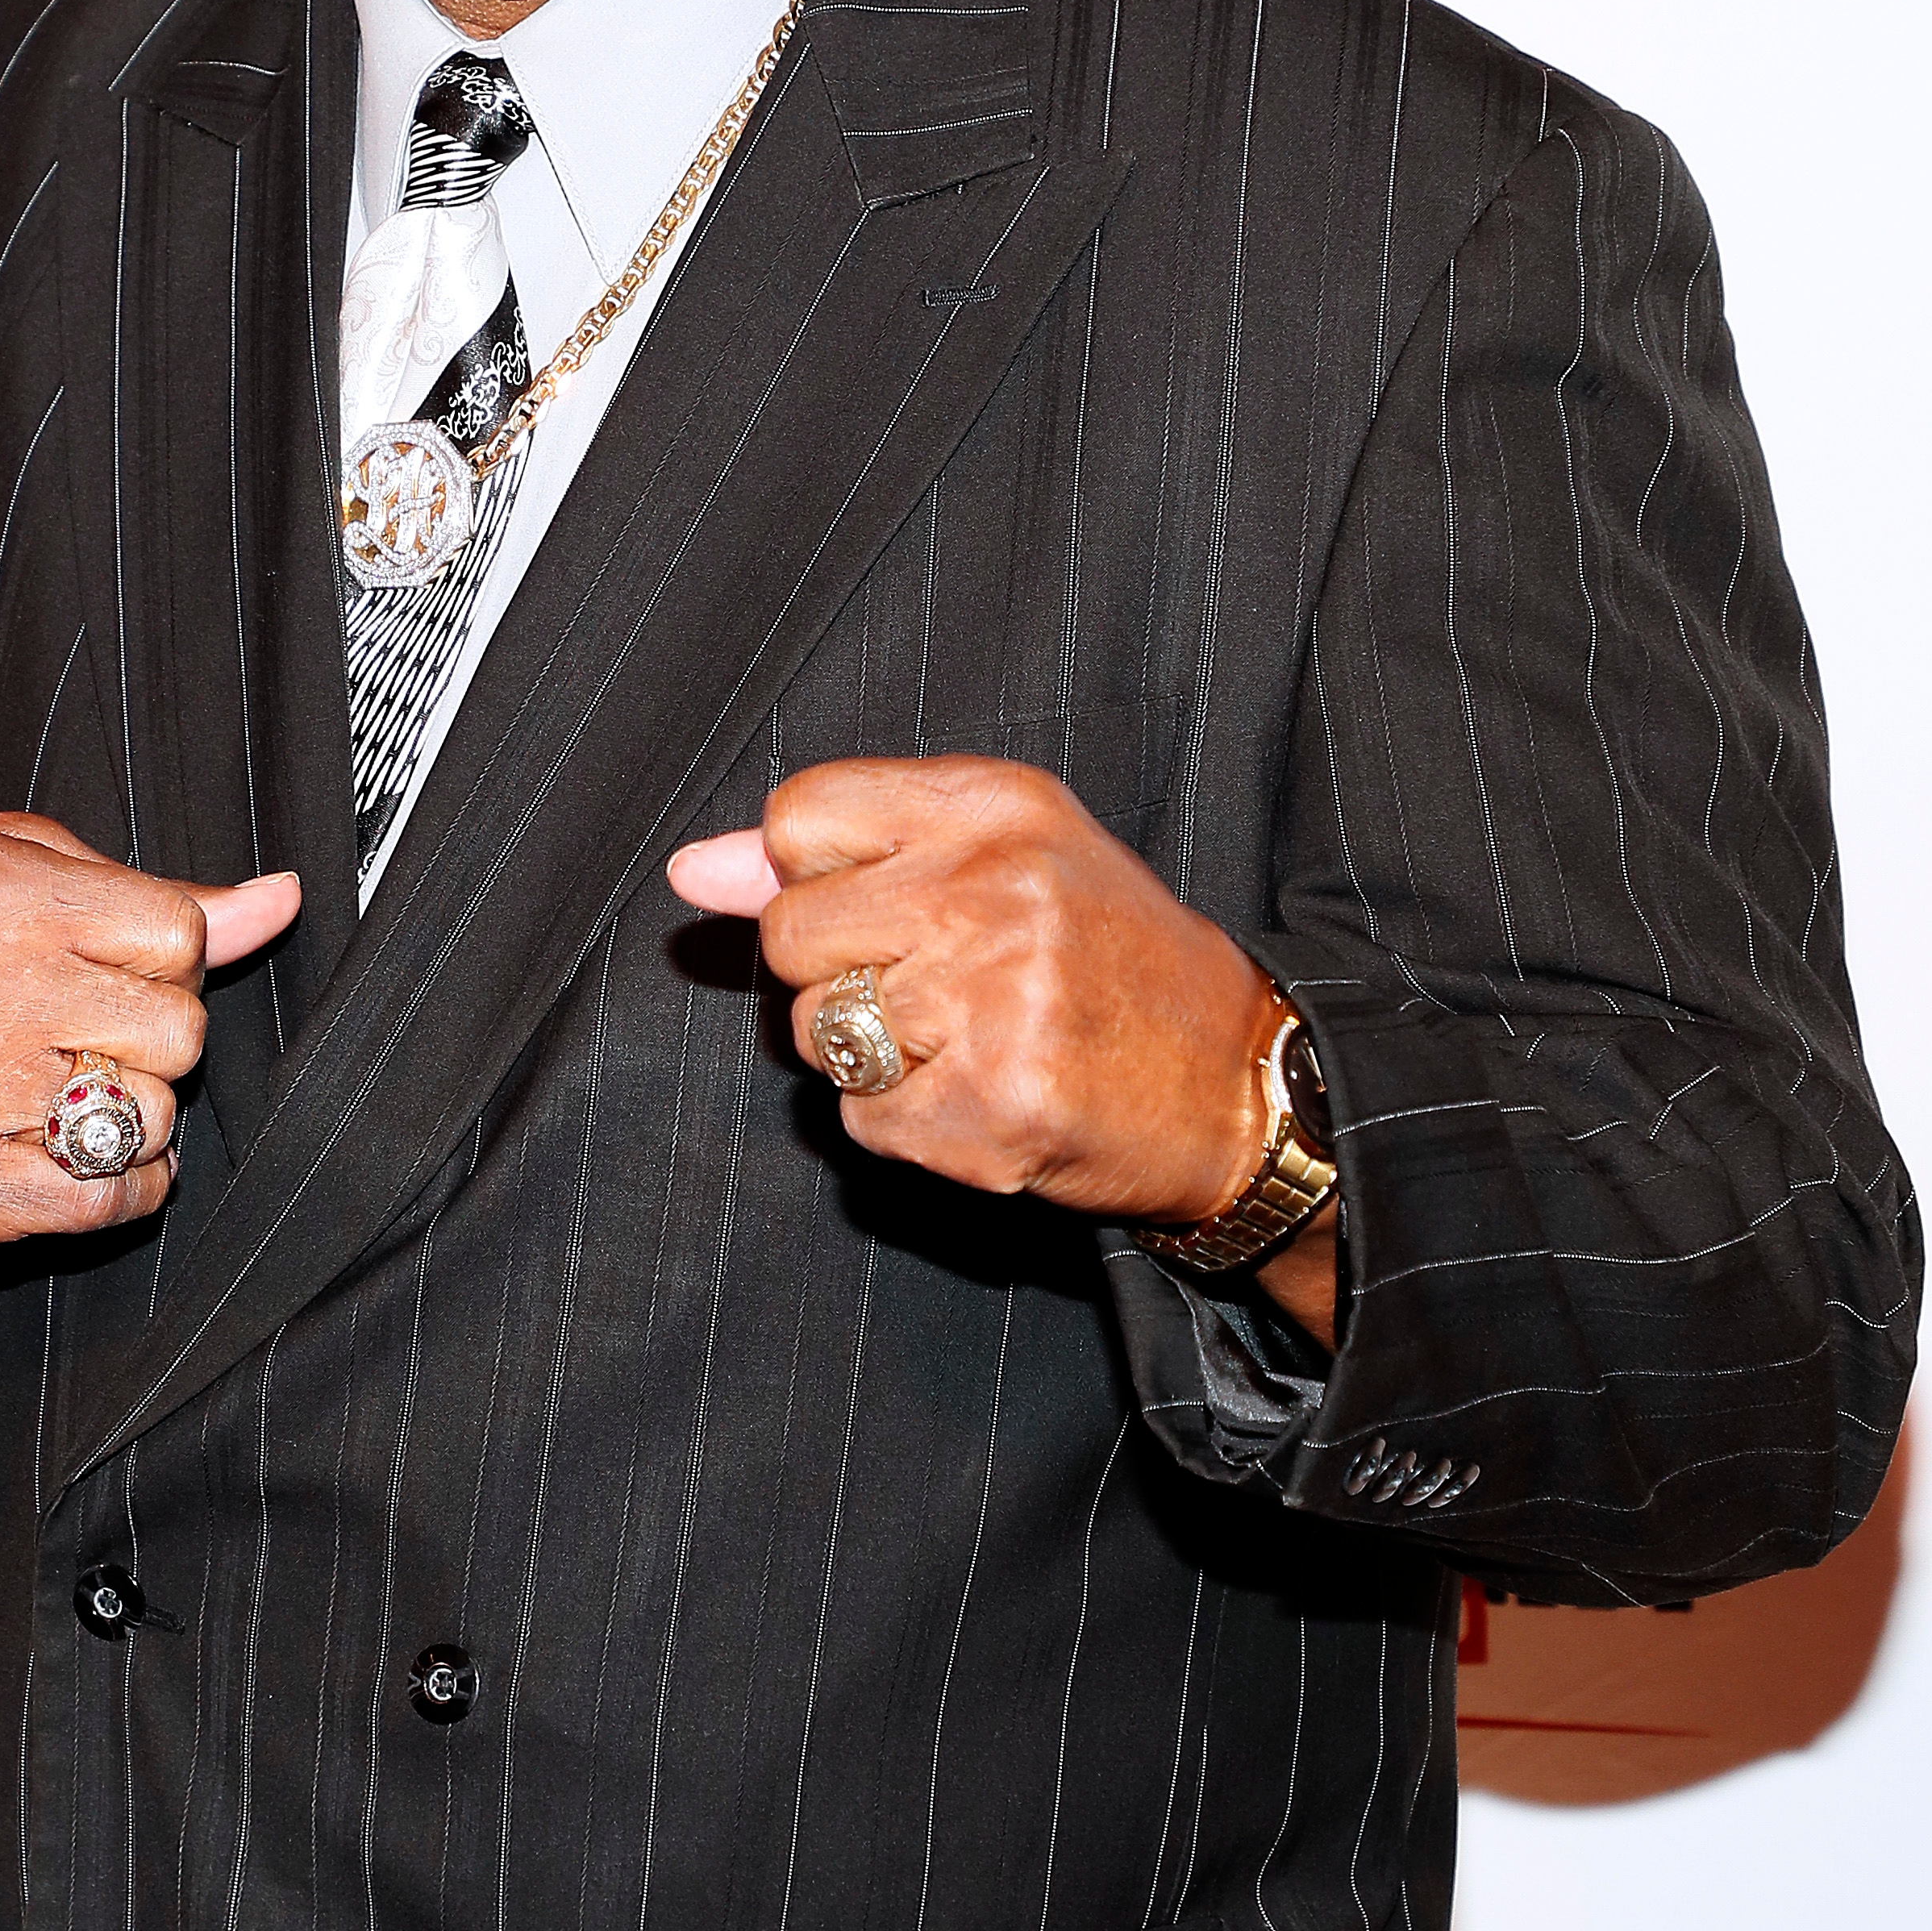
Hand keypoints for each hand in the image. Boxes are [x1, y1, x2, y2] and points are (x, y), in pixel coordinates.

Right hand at [0, 815, 299, 1351]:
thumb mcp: (32, 894)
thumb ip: (161, 895)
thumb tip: (278, 901)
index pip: (178, 933)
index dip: (164, 967)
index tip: (109, 978)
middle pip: (179, 1029)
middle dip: (149, 1045)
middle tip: (76, 1044)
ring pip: (154, 1115)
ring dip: (129, 1121)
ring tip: (56, 1099)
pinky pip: (116, 1195)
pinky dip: (118, 1189)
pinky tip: (65, 1160)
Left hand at [667, 756, 1335, 1341]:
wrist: (1240, 1080)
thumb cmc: (1112, 959)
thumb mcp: (1003, 855)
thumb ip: (842, 852)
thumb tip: (691, 871)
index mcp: (996, 805)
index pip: (798, 814)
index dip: (819, 873)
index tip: (888, 901)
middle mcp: (993, 890)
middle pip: (790, 933)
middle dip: (839, 974)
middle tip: (942, 986)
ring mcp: (991, 1003)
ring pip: (816, 1034)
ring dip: (873, 1057)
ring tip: (974, 1042)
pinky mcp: (989, 1109)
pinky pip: (861, 1121)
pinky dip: (910, 1126)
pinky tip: (988, 1099)